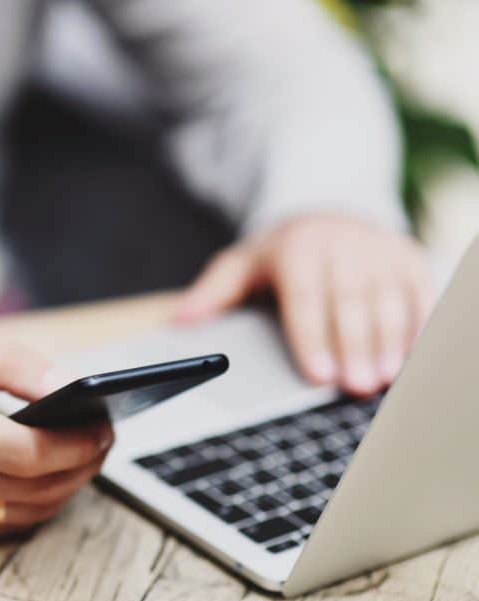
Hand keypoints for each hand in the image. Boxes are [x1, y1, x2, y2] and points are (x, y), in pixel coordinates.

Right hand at [0, 320, 112, 545]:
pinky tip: (43, 478)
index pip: (31, 453)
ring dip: (64, 488)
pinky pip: (0, 527)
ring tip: (81, 456)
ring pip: (25, 513)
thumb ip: (12, 362)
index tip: (105, 425)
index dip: (79, 443)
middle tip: (102, 440)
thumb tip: (69, 386)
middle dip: (83, 465)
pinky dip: (32, 505)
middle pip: (36, 489)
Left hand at [175, 214, 432, 395]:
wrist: (327, 212)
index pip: (305, 298)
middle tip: (354, 388)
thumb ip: (213, 293)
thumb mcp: (241, 264)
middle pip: (349, 302)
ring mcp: (378, 248)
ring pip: (387, 300)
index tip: (318, 375)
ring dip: (389, 343)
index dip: (311, 339)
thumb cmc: (280, 253)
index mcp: (297, 247)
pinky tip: (412, 359)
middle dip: (353, 347)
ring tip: (384, 379)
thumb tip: (180, 321)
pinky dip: (419, 326)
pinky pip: (419, 293)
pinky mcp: (408, 256)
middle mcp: (341, 243)